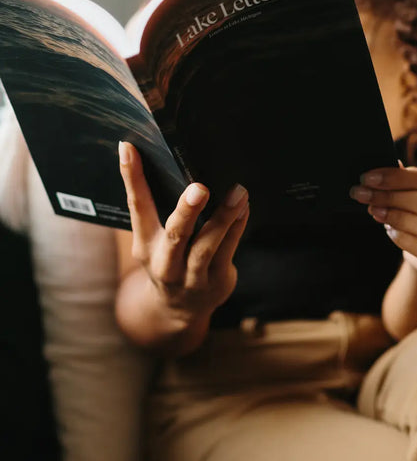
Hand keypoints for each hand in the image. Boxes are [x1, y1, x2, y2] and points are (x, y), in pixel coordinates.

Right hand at [118, 141, 248, 320]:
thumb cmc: (168, 260)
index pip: (137, 207)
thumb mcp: (154, 239)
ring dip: (224, 218)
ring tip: (238, 193)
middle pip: (175, 234)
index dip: (131, 178)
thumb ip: (160, 209)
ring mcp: (191, 276)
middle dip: (187, 211)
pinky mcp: (216, 282)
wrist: (177, 311)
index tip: (129, 148)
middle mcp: (165, 262)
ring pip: (207, 246)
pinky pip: (228, 251)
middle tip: (199, 188)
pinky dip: (237, 227)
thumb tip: (175, 163)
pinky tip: (244, 208)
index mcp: (145, 245)